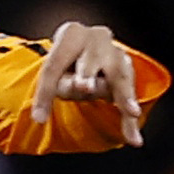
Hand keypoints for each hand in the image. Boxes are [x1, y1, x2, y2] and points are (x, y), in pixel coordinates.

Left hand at [29, 20, 144, 146]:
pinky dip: (129, 118)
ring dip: (124, 97)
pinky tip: (133, 139)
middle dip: (87, 76)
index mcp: (72, 34)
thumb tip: (40, 117)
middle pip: (90, 61)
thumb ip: (51, 89)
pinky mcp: (127, 72)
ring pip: (119, 78)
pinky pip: (128, 96)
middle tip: (83, 88)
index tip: (39, 117)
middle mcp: (98, 39)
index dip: (47, 89)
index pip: (54, 65)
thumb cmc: (66, 61)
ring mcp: (117, 53)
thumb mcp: (52, 72)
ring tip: (130, 112)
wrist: (89, 48)